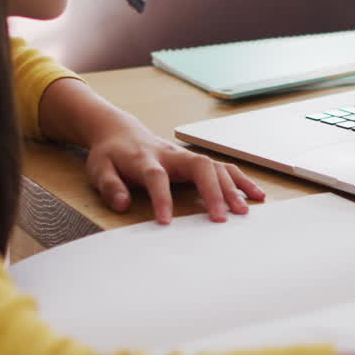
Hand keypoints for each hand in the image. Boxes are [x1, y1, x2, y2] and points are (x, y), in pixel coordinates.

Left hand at [84, 112, 264, 224]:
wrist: (120, 131)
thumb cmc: (111, 155)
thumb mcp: (99, 169)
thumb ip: (110, 186)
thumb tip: (122, 205)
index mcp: (145, 159)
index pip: (156, 177)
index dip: (162, 198)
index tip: (165, 222)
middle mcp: (171, 155)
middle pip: (198, 166)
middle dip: (213, 191)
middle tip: (221, 218)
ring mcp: (186, 156)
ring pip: (215, 166)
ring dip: (232, 187)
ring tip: (245, 211)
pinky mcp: (196, 161)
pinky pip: (223, 168)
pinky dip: (241, 180)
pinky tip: (256, 195)